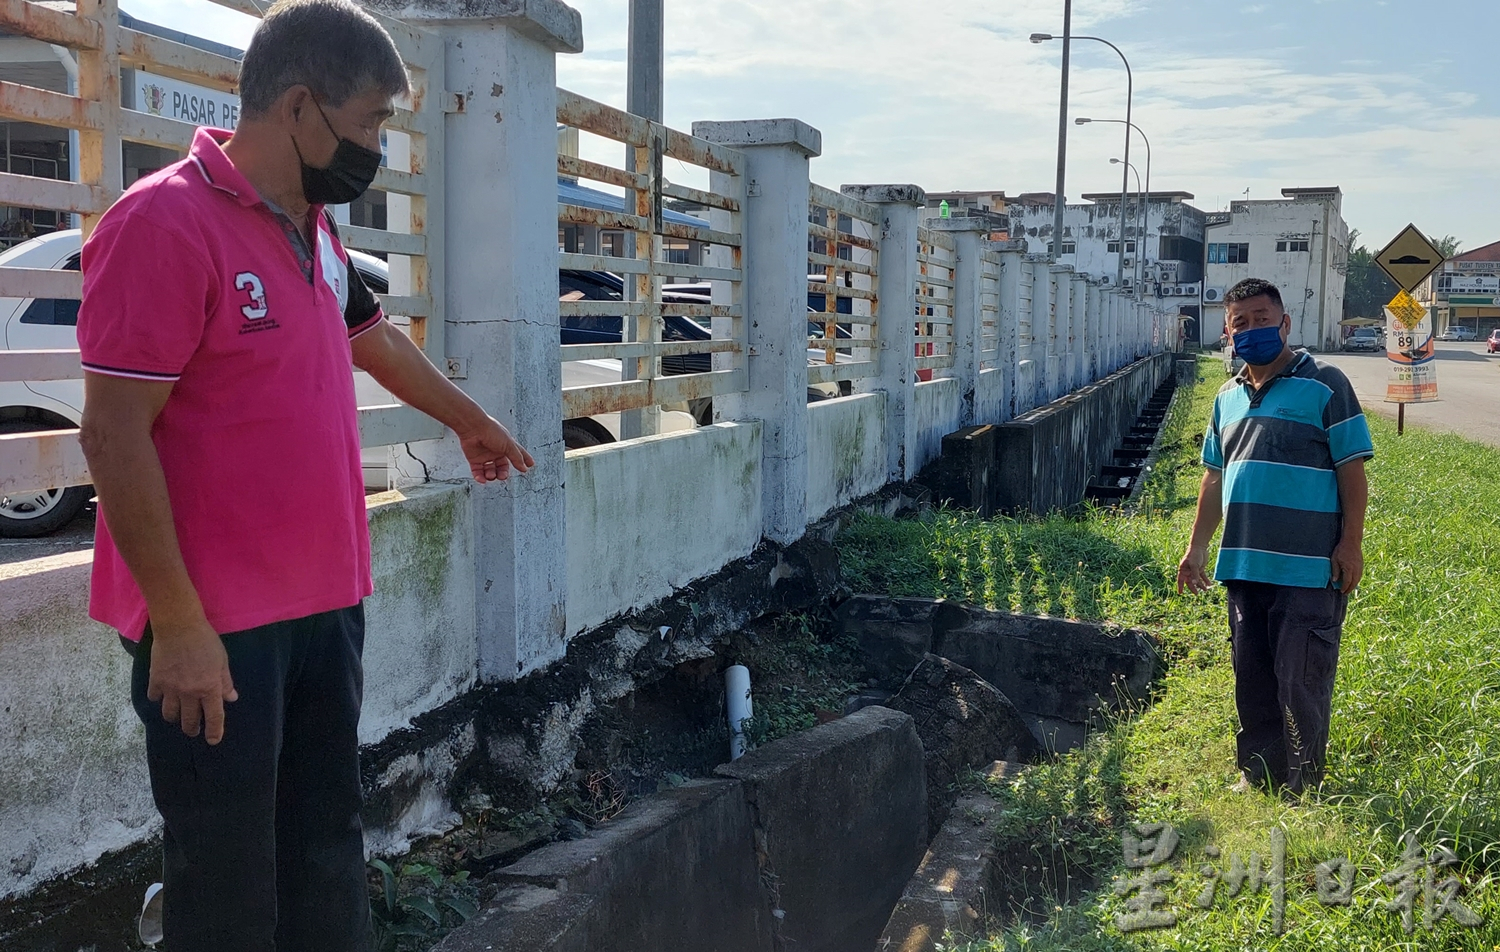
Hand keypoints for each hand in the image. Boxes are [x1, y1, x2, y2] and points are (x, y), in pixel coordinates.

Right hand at [146, 617, 237, 743]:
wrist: (178, 626)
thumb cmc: (205, 641)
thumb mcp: (222, 660)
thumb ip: (225, 682)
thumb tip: (230, 699)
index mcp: (209, 688)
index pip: (213, 717)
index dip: (214, 732)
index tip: (213, 740)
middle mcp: (189, 693)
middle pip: (188, 721)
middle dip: (192, 729)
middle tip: (194, 730)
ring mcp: (170, 688)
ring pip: (170, 714)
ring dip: (175, 718)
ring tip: (178, 715)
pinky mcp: (155, 681)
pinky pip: (155, 698)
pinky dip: (158, 700)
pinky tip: (162, 696)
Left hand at [457, 416, 533, 482]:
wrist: (473, 428)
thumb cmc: (491, 430)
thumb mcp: (509, 445)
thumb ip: (516, 457)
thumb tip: (524, 467)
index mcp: (506, 445)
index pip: (517, 454)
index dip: (524, 460)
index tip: (529, 466)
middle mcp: (496, 451)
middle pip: (502, 467)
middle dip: (503, 473)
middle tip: (503, 476)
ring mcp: (485, 456)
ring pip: (490, 471)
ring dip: (491, 476)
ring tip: (491, 475)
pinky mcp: (474, 459)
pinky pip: (478, 472)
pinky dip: (480, 477)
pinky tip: (482, 479)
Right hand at [1176, 546, 1213, 594]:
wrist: (1200, 547)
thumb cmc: (1194, 555)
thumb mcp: (1194, 565)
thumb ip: (1195, 575)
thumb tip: (1194, 583)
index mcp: (1183, 570)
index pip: (1180, 580)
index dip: (1180, 586)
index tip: (1180, 593)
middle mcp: (1188, 571)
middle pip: (1190, 582)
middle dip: (1193, 588)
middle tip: (1197, 594)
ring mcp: (1194, 570)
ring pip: (1197, 580)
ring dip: (1201, 585)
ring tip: (1206, 590)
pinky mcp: (1200, 569)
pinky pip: (1203, 576)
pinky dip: (1206, 580)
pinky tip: (1209, 584)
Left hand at [1329, 536, 1363, 593]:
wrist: (1352, 542)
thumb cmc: (1341, 550)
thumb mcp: (1334, 560)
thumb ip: (1335, 571)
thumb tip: (1334, 580)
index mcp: (1349, 568)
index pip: (1347, 581)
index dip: (1344, 587)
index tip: (1341, 591)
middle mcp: (1356, 569)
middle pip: (1354, 582)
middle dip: (1350, 589)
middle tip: (1345, 593)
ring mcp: (1360, 567)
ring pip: (1358, 579)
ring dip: (1354, 585)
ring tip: (1349, 589)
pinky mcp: (1361, 565)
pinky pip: (1360, 575)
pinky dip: (1356, 580)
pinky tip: (1353, 581)